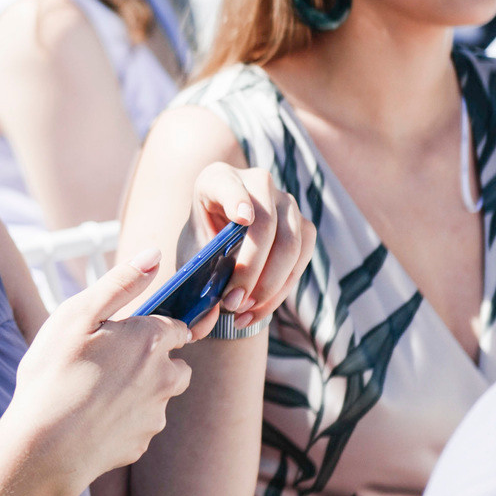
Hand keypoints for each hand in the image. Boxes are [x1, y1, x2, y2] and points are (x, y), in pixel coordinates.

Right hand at [7, 251, 195, 490]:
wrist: (44, 447)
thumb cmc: (55, 374)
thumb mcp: (78, 314)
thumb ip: (120, 282)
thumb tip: (154, 255)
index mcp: (152, 340)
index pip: (177, 326)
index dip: (154, 327)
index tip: (130, 332)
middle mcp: (165, 377)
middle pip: (176, 364)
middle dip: (155, 361)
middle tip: (110, 362)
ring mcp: (155, 415)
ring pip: (159, 397)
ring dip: (140, 392)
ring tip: (95, 392)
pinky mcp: (140, 444)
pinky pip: (138, 426)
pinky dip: (122, 421)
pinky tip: (90, 419)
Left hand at [174, 164, 311, 340]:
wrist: (219, 248)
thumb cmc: (200, 248)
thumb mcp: (191, 255)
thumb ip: (197, 276)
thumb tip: (204, 317)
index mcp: (217, 178)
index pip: (228, 185)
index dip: (237, 199)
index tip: (242, 218)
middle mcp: (257, 182)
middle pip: (266, 223)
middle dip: (251, 268)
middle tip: (233, 302)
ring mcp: (286, 202)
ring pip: (290, 243)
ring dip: (268, 285)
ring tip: (243, 312)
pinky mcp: (304, 226)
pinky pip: (301, 259)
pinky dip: (280, 290)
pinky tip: (257, 312)